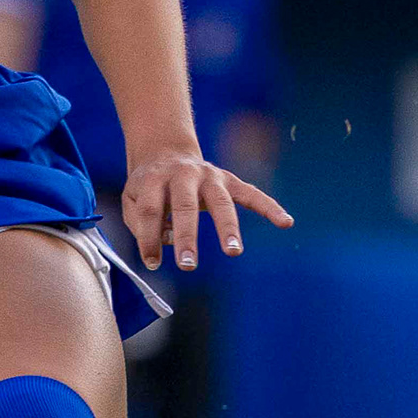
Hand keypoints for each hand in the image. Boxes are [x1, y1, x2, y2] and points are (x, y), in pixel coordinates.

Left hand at [119, 148, 292, 272]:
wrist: (165, 151)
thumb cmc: (148, 185)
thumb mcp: (131, 198)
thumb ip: (140, 222)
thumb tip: (165, 241)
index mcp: (154, 178)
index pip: (151, 210)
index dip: (148, 237)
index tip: (152, 263)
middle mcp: (184, 174)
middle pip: (184, 206)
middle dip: (186, 237)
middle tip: (187, 265)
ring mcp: (209, 176)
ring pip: (220, 202)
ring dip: (227, 227)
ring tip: (233, 251)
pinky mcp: (229, 180)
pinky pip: (252, 194)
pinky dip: (269, 207)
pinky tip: (286, 222)